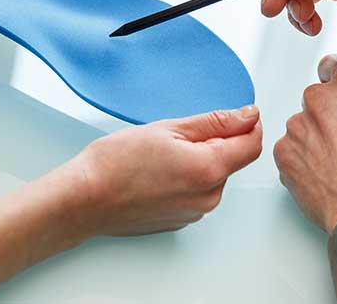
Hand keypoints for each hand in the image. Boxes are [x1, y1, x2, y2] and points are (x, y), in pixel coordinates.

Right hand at [69, 105, 262, 235]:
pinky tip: (157, 173)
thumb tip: (247, 116)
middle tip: (177, 134)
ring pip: (212, 177)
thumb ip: (215, 122)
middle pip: (230, 161)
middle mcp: (208, 197)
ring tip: (161, 155)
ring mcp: (194, 213)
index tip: (237, 114)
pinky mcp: (180, 221)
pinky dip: (185, 179)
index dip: (248, 125)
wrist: (85, 198)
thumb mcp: (168, 128)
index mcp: (208, 170)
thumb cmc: (116, 162)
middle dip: (215, 143)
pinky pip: (195, 193)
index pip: (251, 145)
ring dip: (199, 161)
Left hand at [274, 55, 336, 232]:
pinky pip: (291, 149)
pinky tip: (324, 174)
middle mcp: (319, 100)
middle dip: (330, 114)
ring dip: (316, 138)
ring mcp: (297, 126)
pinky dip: (303, 159)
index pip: (334, 65)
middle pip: (318, 98)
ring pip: (303, 125)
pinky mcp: (283, 152)